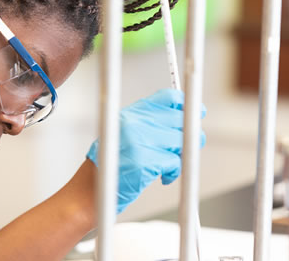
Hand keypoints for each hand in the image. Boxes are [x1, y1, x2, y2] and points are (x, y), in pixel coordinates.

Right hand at [86, 89, 205, 213]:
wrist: (90, 190)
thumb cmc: (111, 164)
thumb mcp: (124, 133)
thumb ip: (150, 124)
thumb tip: (184, 120)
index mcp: (131, 113)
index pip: (167, 98)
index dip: (186, 104)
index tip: (197, 112)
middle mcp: (134, 123)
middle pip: (180, 119)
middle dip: (192, 133)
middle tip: (194, 143)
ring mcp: (139, 141)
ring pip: (180, 142)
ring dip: (180, 156)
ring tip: (169, 165)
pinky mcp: (144, 162)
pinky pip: (175, 162)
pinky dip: (173, 172)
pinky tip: (163, 177)